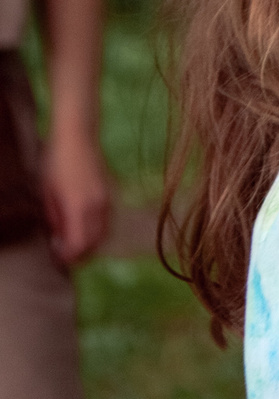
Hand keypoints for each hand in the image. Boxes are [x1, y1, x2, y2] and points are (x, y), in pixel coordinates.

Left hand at [41, 132, 111, 267]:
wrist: (79, 138)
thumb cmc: (57, 163)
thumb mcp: (48, 193)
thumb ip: (55, 219)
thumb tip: (59, 240)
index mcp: (78, 207)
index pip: (79, 243)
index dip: (70, 256)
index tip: (60, 260)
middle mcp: (97, 207)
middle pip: (94, 242)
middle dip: (81, 254)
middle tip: (67, 258)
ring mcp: (107, 201)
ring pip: (104, 233)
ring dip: (91, 244)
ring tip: (75, 246)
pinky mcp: (110, 196)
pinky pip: (107, 222)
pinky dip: (98, 232)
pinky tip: (86, 230)